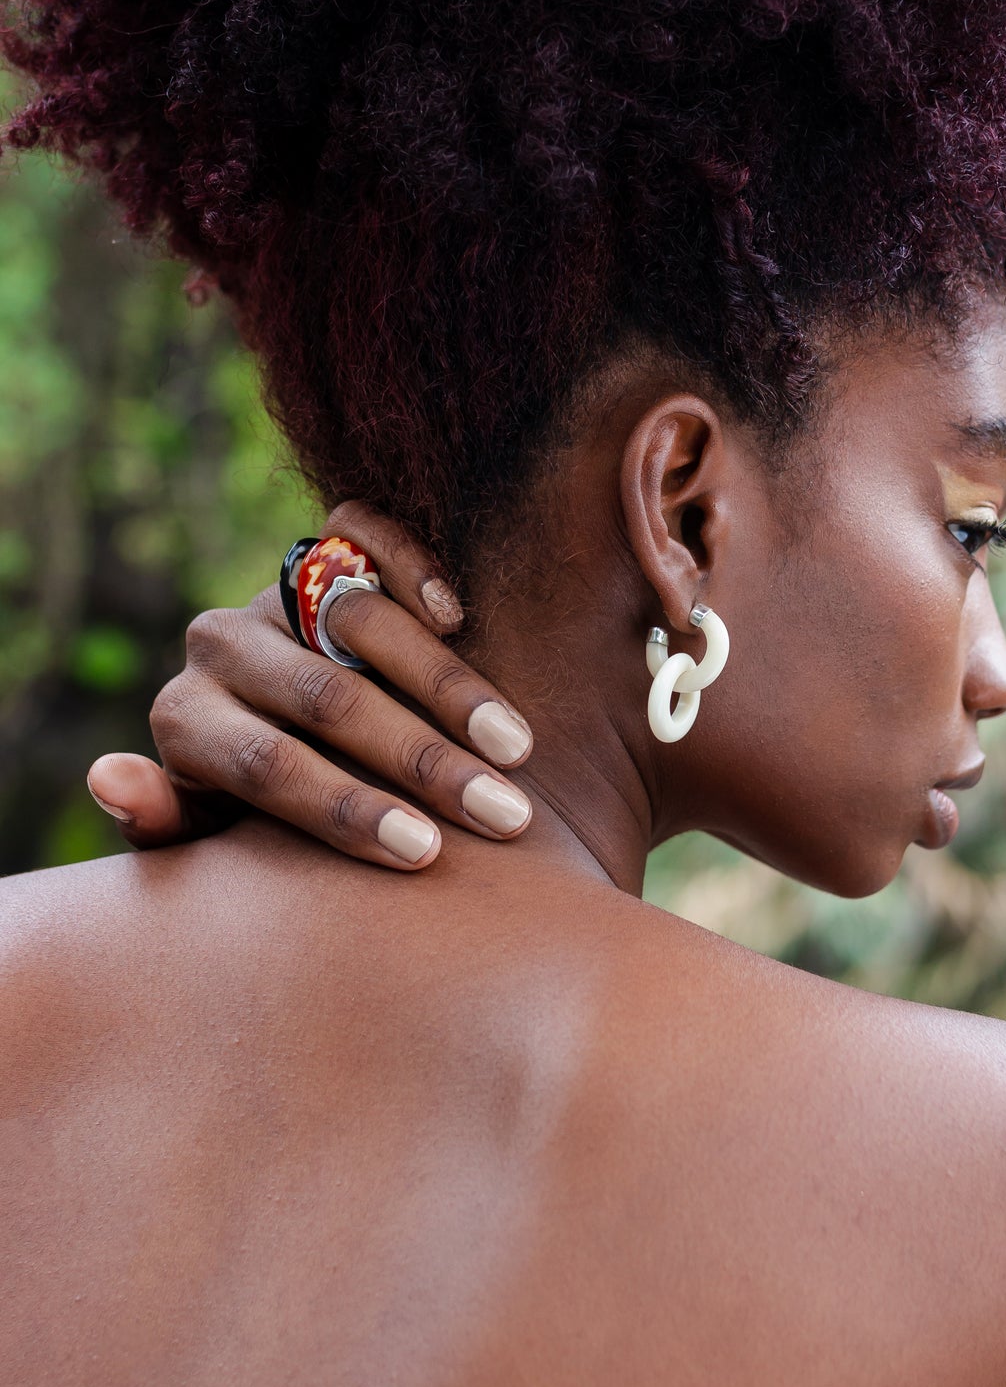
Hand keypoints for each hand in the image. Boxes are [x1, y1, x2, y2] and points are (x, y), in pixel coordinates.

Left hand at [86, 504, 532, 869]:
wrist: (291, 732)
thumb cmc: (258, 812)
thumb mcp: (213, 835)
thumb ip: (166, 824)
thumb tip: (108, 775)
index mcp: (185, 720)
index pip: (266, 764)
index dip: (346, 810)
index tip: (425, 855)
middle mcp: (219, 644)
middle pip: (328, 699)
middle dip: (423, 763)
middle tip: (501, 814)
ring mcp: (272, 589)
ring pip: (359, 622)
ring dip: (449, 687)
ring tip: (515, 747)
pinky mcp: (322, 548)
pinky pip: (363, 531)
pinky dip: (412, 567)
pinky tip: (457, 619)